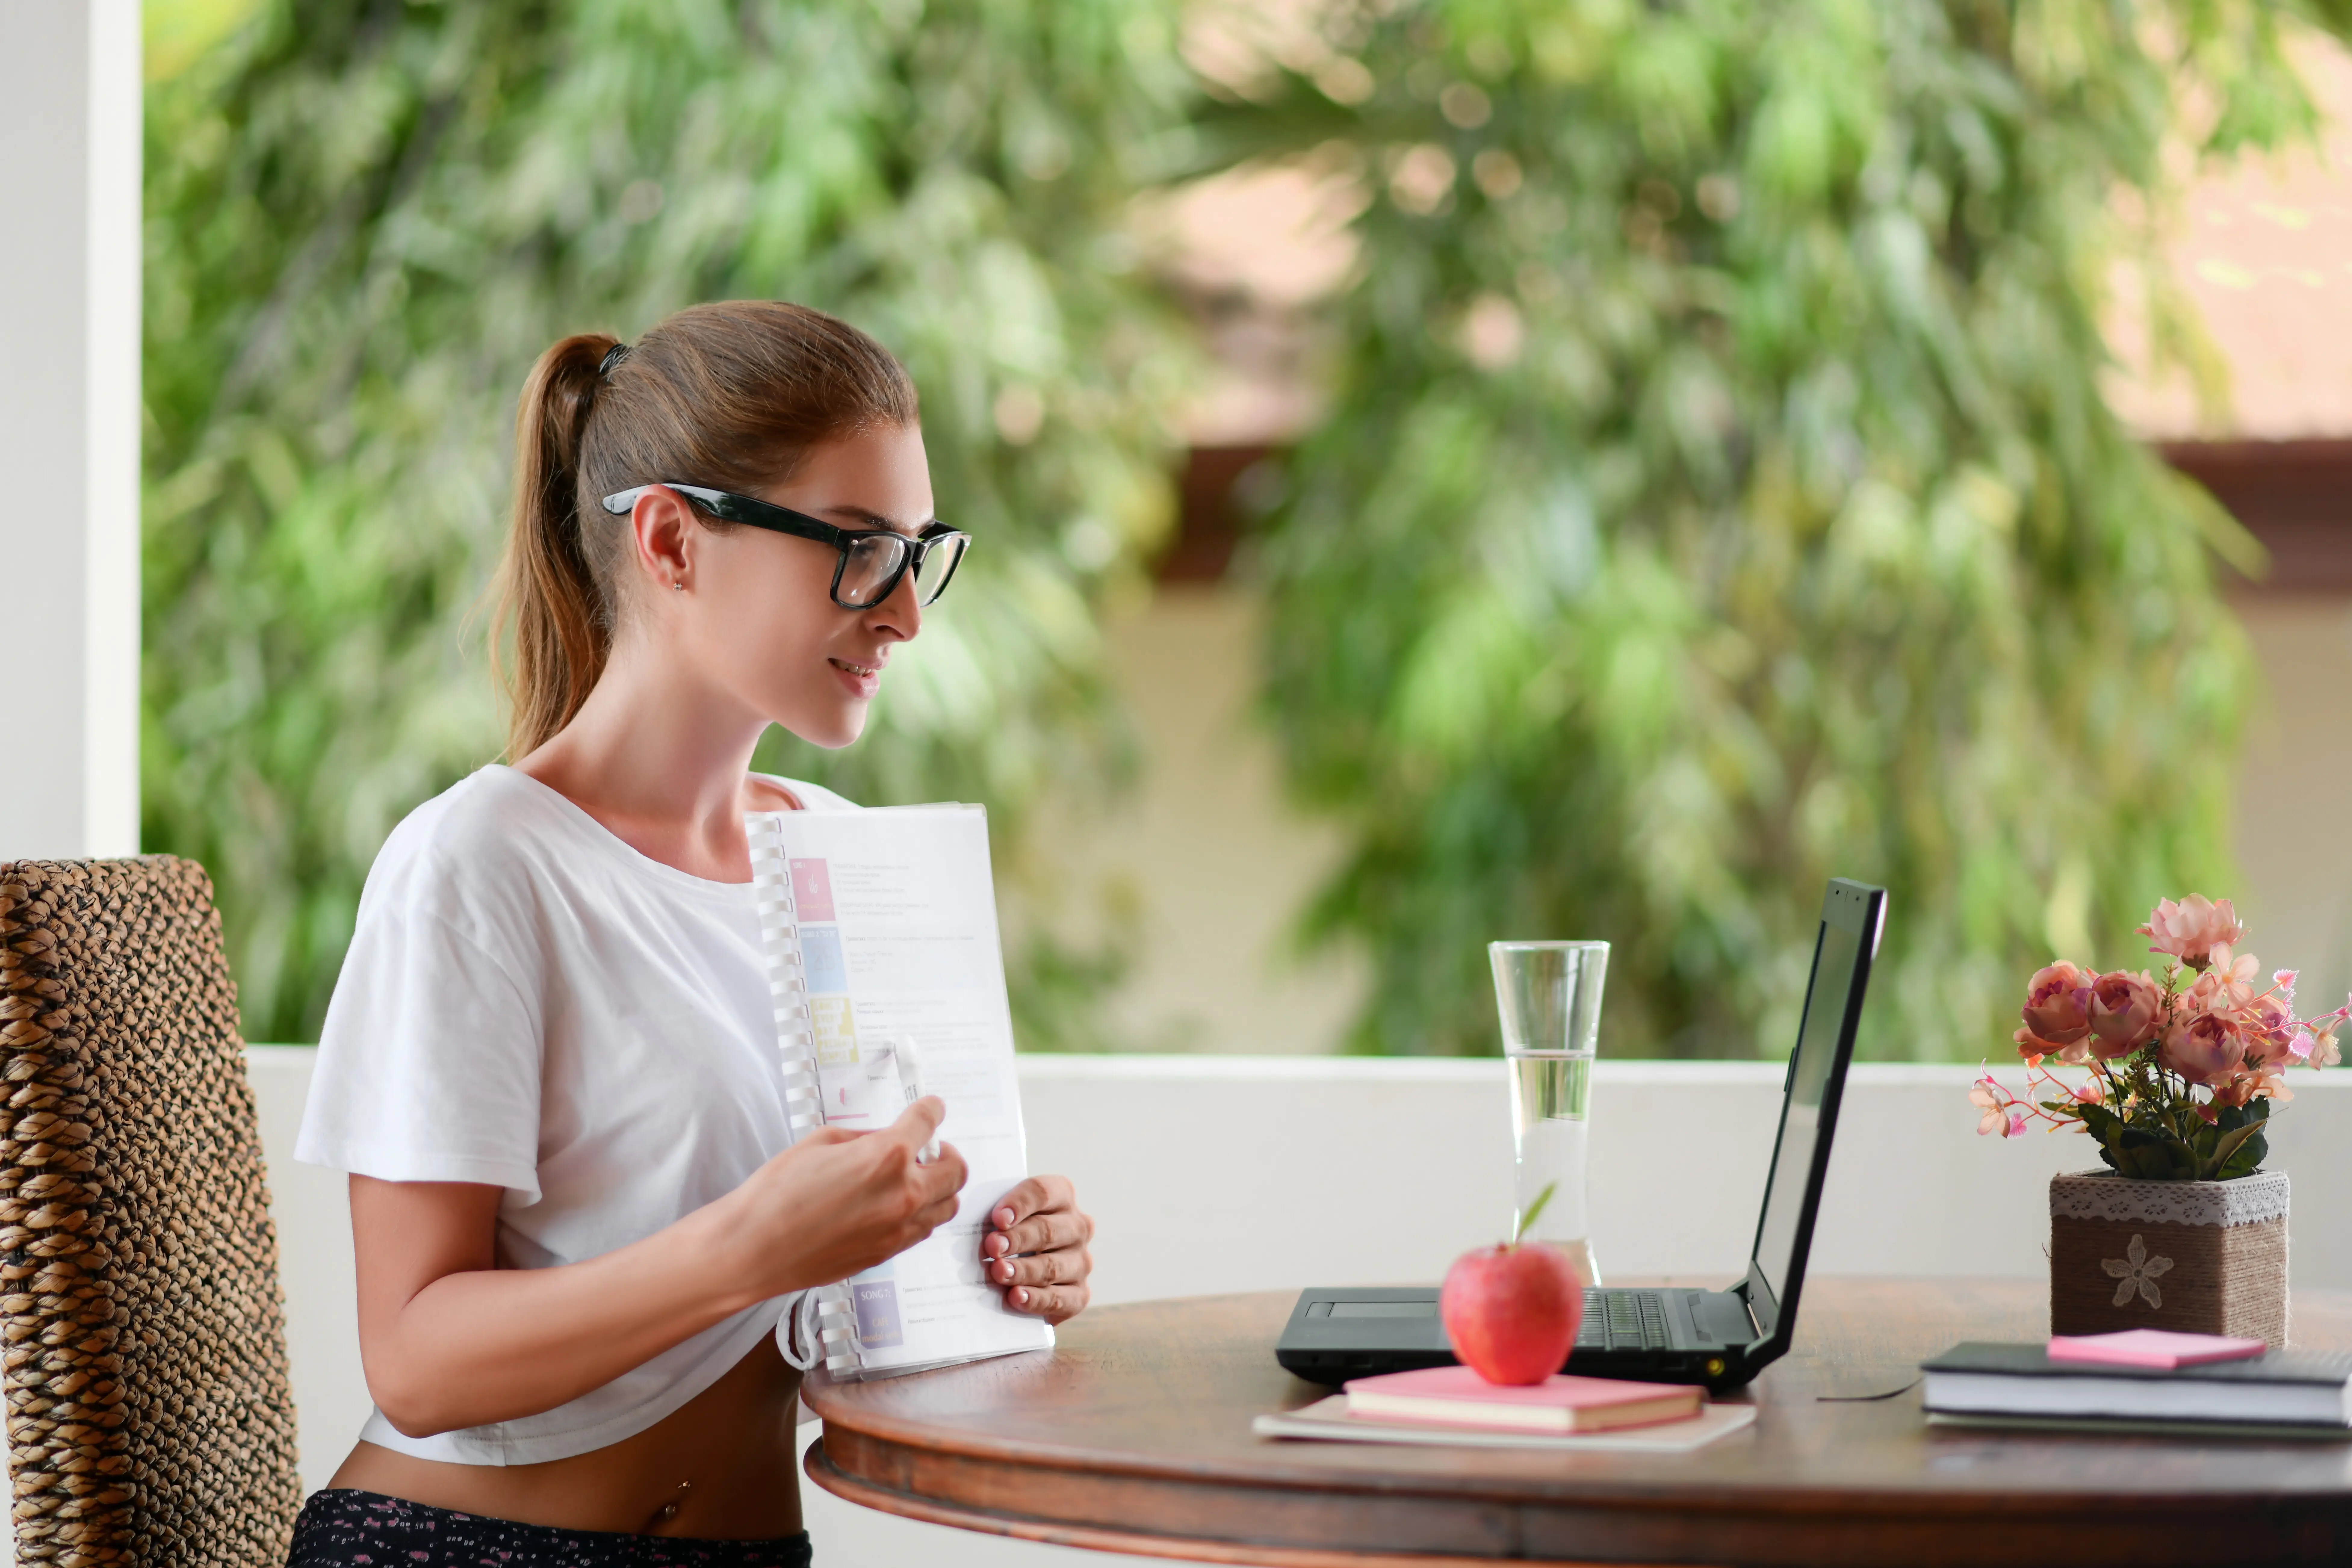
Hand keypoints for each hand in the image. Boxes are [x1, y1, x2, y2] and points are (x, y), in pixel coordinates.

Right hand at [721, 1097, 967, 1297]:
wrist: (753, 1248)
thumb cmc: (776, 1195)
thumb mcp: (821, 1142)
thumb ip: (863, 1137)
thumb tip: (883, 1138)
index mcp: (887, 1156)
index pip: (928, 1121)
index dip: (931, 1109)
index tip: (931, 1108)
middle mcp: (903, 1194)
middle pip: (955, 1170)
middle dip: (946, 1152)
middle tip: (930, 1147)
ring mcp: (899, 1229)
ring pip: (947, 1205)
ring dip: (939, 1187)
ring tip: (916, 1179)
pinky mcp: (888, 1254)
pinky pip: (923, 1230)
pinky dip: (921, 1213)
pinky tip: (897, 1205)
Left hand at [981, 1174, 1091, 1323]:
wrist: (1028, 1269)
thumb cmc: (1012, 1234)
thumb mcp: (1006, 1217)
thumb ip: (996, 1215)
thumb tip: (970, 1224)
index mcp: (1061, 1196)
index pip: (1043, 1193)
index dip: (1020, 1204)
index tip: (998, 1218)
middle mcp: (1077, 1227)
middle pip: (1047, 1230)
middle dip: (1017, 1239)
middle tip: (992, 1247)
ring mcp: (1080, 1261)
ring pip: (1052, 1266)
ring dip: (1024, 1270)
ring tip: (999, 1273)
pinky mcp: (1079, 1293)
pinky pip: (1060, 1298)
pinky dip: (1037, 1299)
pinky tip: (1017, 1297)